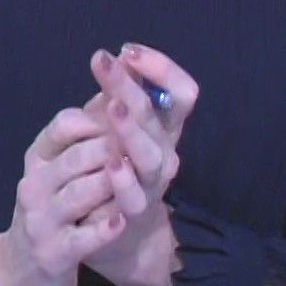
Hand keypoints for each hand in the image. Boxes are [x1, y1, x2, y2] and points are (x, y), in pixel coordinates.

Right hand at [0, 104, 131, 285]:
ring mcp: (41, 220)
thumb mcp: (59, 169)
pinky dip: (103, 229)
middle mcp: (34, 185)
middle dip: (113, 146)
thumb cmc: (51, 209)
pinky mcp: (53, 254)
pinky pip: (82, 238)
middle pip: (77, 157)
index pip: (64, 125)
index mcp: (38, 158)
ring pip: (80, 194)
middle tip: (146, 140)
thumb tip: (115, 90)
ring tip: (137, 174)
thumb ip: (86, 134)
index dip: (100, 116)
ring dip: (112, 183)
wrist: (21, 270)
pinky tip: (122, 221)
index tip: (130, 111)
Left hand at [75, 44, 199, 285]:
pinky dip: (123, 178)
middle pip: (157, 115)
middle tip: (103, 61)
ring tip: (113, 107)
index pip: (182, 92)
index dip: (162, 68)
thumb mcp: (119, 129)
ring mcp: (153, 183)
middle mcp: (166, 152)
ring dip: (132, 130)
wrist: (120, 234)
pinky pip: (134, 195)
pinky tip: (111, 162)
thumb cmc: (118, 169)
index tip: (128, 50)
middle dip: (129, 85)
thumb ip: (120, 98)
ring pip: (151, 155)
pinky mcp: (134, 211)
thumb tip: (116, 57)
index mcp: (164, 128)